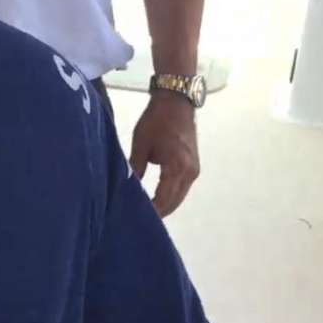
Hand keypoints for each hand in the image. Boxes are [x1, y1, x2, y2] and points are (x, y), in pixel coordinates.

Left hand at [129, 92, 199, 216]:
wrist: (177, 102)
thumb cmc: (156, 121)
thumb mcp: (140, 144)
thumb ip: (136, 168)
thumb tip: (128, 189)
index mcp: (177, 167)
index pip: (164, 199)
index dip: (152, 211)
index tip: (136, 219)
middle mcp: (190, 172)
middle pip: (174, 202)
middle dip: (159, 212)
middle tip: (139, 220)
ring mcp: (194, 170)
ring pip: (179, 196)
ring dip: (165, 205)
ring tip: (146, 213)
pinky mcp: (194, 166)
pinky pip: (181, 188)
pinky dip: (170, 196)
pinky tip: (156, 200)